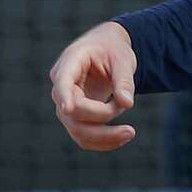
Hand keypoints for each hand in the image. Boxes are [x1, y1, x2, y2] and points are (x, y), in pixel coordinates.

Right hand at [48, 21, 137, 151]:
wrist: (107, 52)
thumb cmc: (113, 50)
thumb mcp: (123, 58)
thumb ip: (124, 80)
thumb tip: (127, 104)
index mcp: (70, 62)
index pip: (62, 81)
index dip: (65, 95)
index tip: (69, 108)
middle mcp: (61, 86)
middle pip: (72, 112)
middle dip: (103, 115)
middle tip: (128, 108)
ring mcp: (65, 104)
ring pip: (77, 130)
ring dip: (105, 136)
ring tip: (130, 132)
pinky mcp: (74, 118)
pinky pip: (84, 137)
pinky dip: (103, 141)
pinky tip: (122, 137)